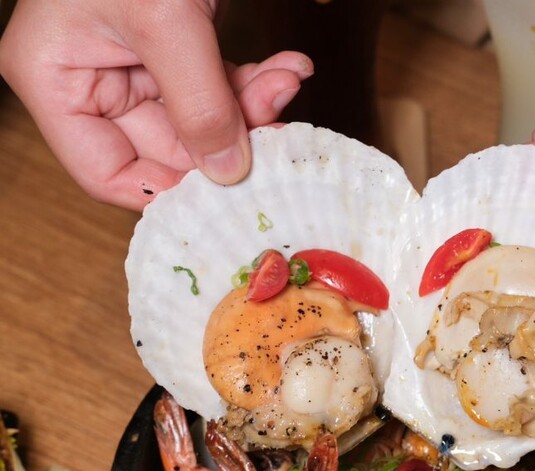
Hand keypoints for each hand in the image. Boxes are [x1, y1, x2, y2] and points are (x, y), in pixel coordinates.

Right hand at [0, 0, 312, 209]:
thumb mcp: (165, 23)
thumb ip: (198, 103)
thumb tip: (228, 173)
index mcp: (55, 79)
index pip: (109, 172)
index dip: (170, 191)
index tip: (228, 192)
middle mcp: (90, 78)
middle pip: (168, 147)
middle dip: (230, 135)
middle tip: (278, 120)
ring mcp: (134, 63)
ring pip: (202, 118)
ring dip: (253, 104)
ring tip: (288, 78)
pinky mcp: (175, 46)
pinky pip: (216, 84)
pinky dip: (255, 79)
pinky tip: (288, 65)